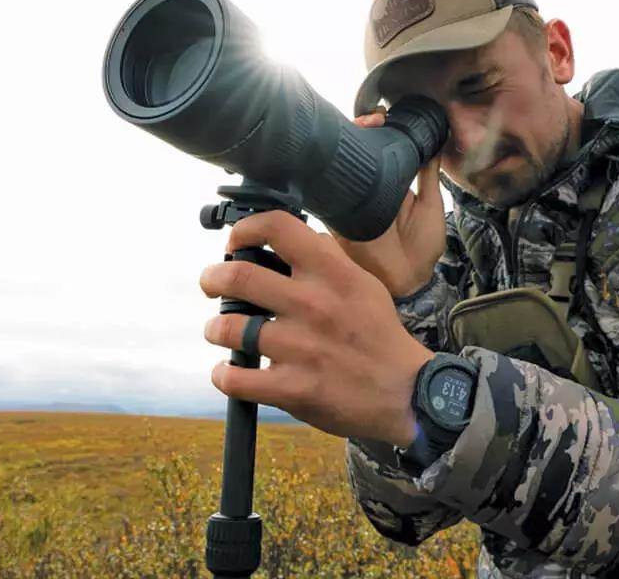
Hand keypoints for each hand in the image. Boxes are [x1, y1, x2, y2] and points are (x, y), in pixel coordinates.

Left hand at [201, 210, 432, 446]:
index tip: (235, 244)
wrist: (406, 392)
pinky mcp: (293, 388)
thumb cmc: (377, 335)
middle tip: (212, 284)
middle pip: (238, 276)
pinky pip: (235, 378)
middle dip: (212, 278)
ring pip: (228, 329)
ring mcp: (301, 347)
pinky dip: (224, 375)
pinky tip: (230, 371)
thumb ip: (324, 260)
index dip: (244, 229)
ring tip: (220, 331)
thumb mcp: (361, 283)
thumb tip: (282, 240)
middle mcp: (313, 304)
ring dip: (215, 329)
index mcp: (332, 273)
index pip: (277, 227)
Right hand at [331, 106, 446, 297]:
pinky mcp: (337, 213)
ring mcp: (351, 199)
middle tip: (374, 117)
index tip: (385, 115)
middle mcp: (367, 187)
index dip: (376, 128)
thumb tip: (436, 137)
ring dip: (347, 141)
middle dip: (360, 128)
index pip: (376, 148)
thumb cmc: (423, 246)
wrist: (409, 280)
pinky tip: (340, 151)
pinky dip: (330, 168)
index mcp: (389, 182)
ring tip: (364, 126)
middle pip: (355, 150)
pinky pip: (328, 188)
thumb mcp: (431, 204)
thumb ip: (428, 172)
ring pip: (340, 162)